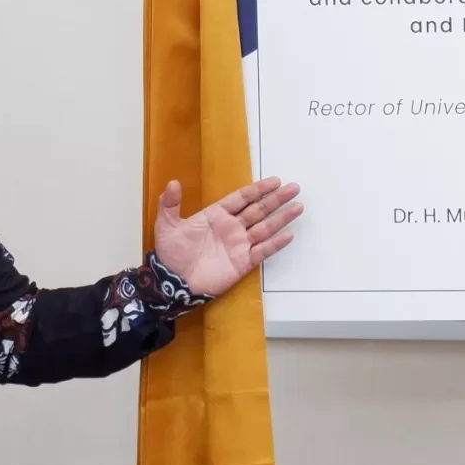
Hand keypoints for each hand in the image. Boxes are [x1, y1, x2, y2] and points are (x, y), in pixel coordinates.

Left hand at [152, 176, 303, 296]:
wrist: (173, 283)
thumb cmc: (170, 253)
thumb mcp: (166, 225)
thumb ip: (169, 203)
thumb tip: (173, 182)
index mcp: (217, 215)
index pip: (242, 198)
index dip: (258, 189)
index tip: (274, 181)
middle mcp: (232, 227)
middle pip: (258, 209)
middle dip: (276, 199)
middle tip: (294, 188)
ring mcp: (239, 244)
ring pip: (265, 228)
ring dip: (281, 218)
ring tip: (298, 207)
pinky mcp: (243, 262)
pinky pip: (262, 251)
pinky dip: (275, 244)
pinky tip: (288, 235)